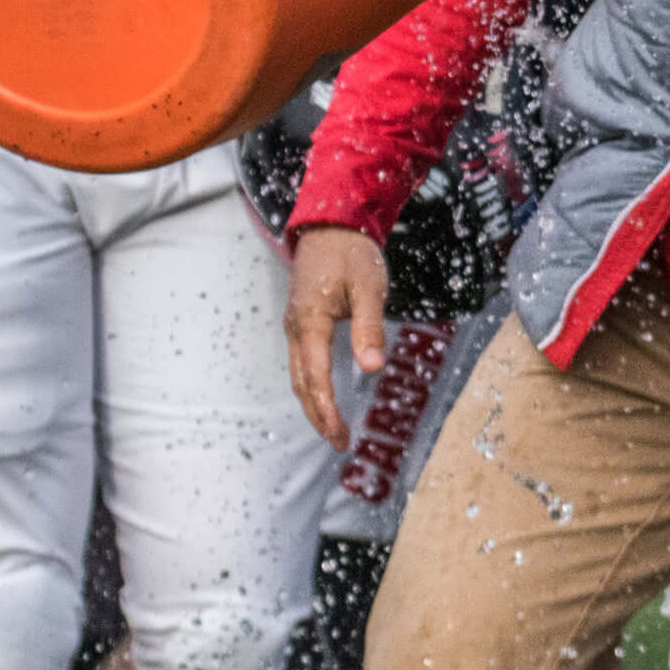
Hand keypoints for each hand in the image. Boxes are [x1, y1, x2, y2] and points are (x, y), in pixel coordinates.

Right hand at [284, 226, 390, 448]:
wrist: (330, 225)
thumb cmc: (352, 254)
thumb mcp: (369, 287)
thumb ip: (369, 326)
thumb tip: (373, 368)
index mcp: (310, 322)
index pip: (316, 376)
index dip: (326, 408)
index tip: (338, 433)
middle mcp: (297, 328)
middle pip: (303, 383)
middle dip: (319, 416)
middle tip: (339, 443)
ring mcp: (296, 326)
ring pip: (299, 375)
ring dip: (314, 405)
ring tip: (333, 430)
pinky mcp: (302, 323)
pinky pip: (303, 363)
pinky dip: (312, 387)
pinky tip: (326, 398)